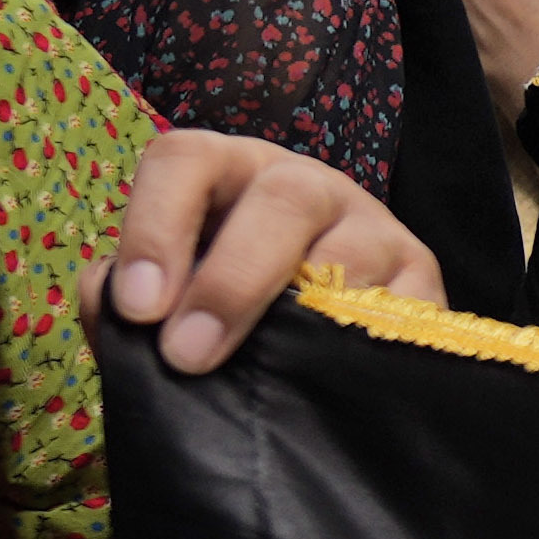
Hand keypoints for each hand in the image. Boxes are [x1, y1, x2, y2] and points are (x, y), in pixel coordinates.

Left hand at [96, 129, 443, 371]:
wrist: (319, 361)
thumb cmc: (223, 320)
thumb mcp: (165, 301)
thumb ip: (124, 302)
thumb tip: (115, 302)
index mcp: (226, 175)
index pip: (185, 160)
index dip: (155, 226)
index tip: (138, 308)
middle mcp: (303, 185)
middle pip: (281, 201)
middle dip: (230, 280)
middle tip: (187, 354)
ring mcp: (373, 227)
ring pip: (351, 251)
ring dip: (301, 317)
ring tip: (265, 377)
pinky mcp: (423, 279)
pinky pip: (400, 308)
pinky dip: (363, 341)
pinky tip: (328, 378)